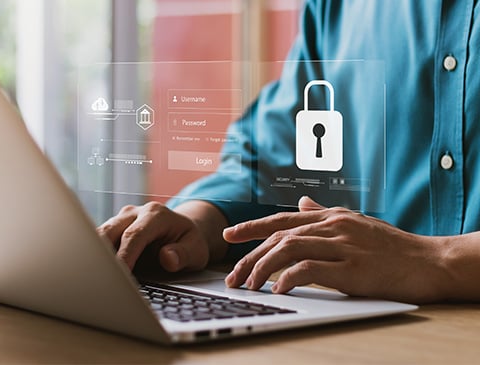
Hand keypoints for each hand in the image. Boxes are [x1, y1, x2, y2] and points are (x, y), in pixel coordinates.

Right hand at [97, 201, 226, 271]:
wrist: (182, 232)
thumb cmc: (189, 242)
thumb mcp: (196, 250)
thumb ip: (183, 254)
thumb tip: (168, 258)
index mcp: (156, 214)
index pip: (134, 235)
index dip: (125, 255)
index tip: (120, 275)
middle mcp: (135, 213)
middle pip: (109, 232)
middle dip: (102, 255)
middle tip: (100, 279)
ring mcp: (121, 220)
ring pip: (99, 236)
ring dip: (96, 256)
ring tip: (95, 278)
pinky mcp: (113, 229)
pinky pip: (99, 243)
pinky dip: (97, 257)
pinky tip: (96, 273)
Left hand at [224, 196, 448, 302]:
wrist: (426, 260)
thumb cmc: (389, 246)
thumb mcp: (354, 222)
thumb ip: (323, 213)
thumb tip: (300, 202)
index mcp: (329, 217)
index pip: (282, 219)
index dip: (252, 226)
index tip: (229, 235)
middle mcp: (331, 226)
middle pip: (279, 237)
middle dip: (250, 255)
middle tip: (233, 276)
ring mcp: (341, 245)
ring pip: (289, 249)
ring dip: (264, 267)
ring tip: (250, 285)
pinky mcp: (351, 267)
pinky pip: (311, 269)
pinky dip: (290, 278)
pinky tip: (278, 288)